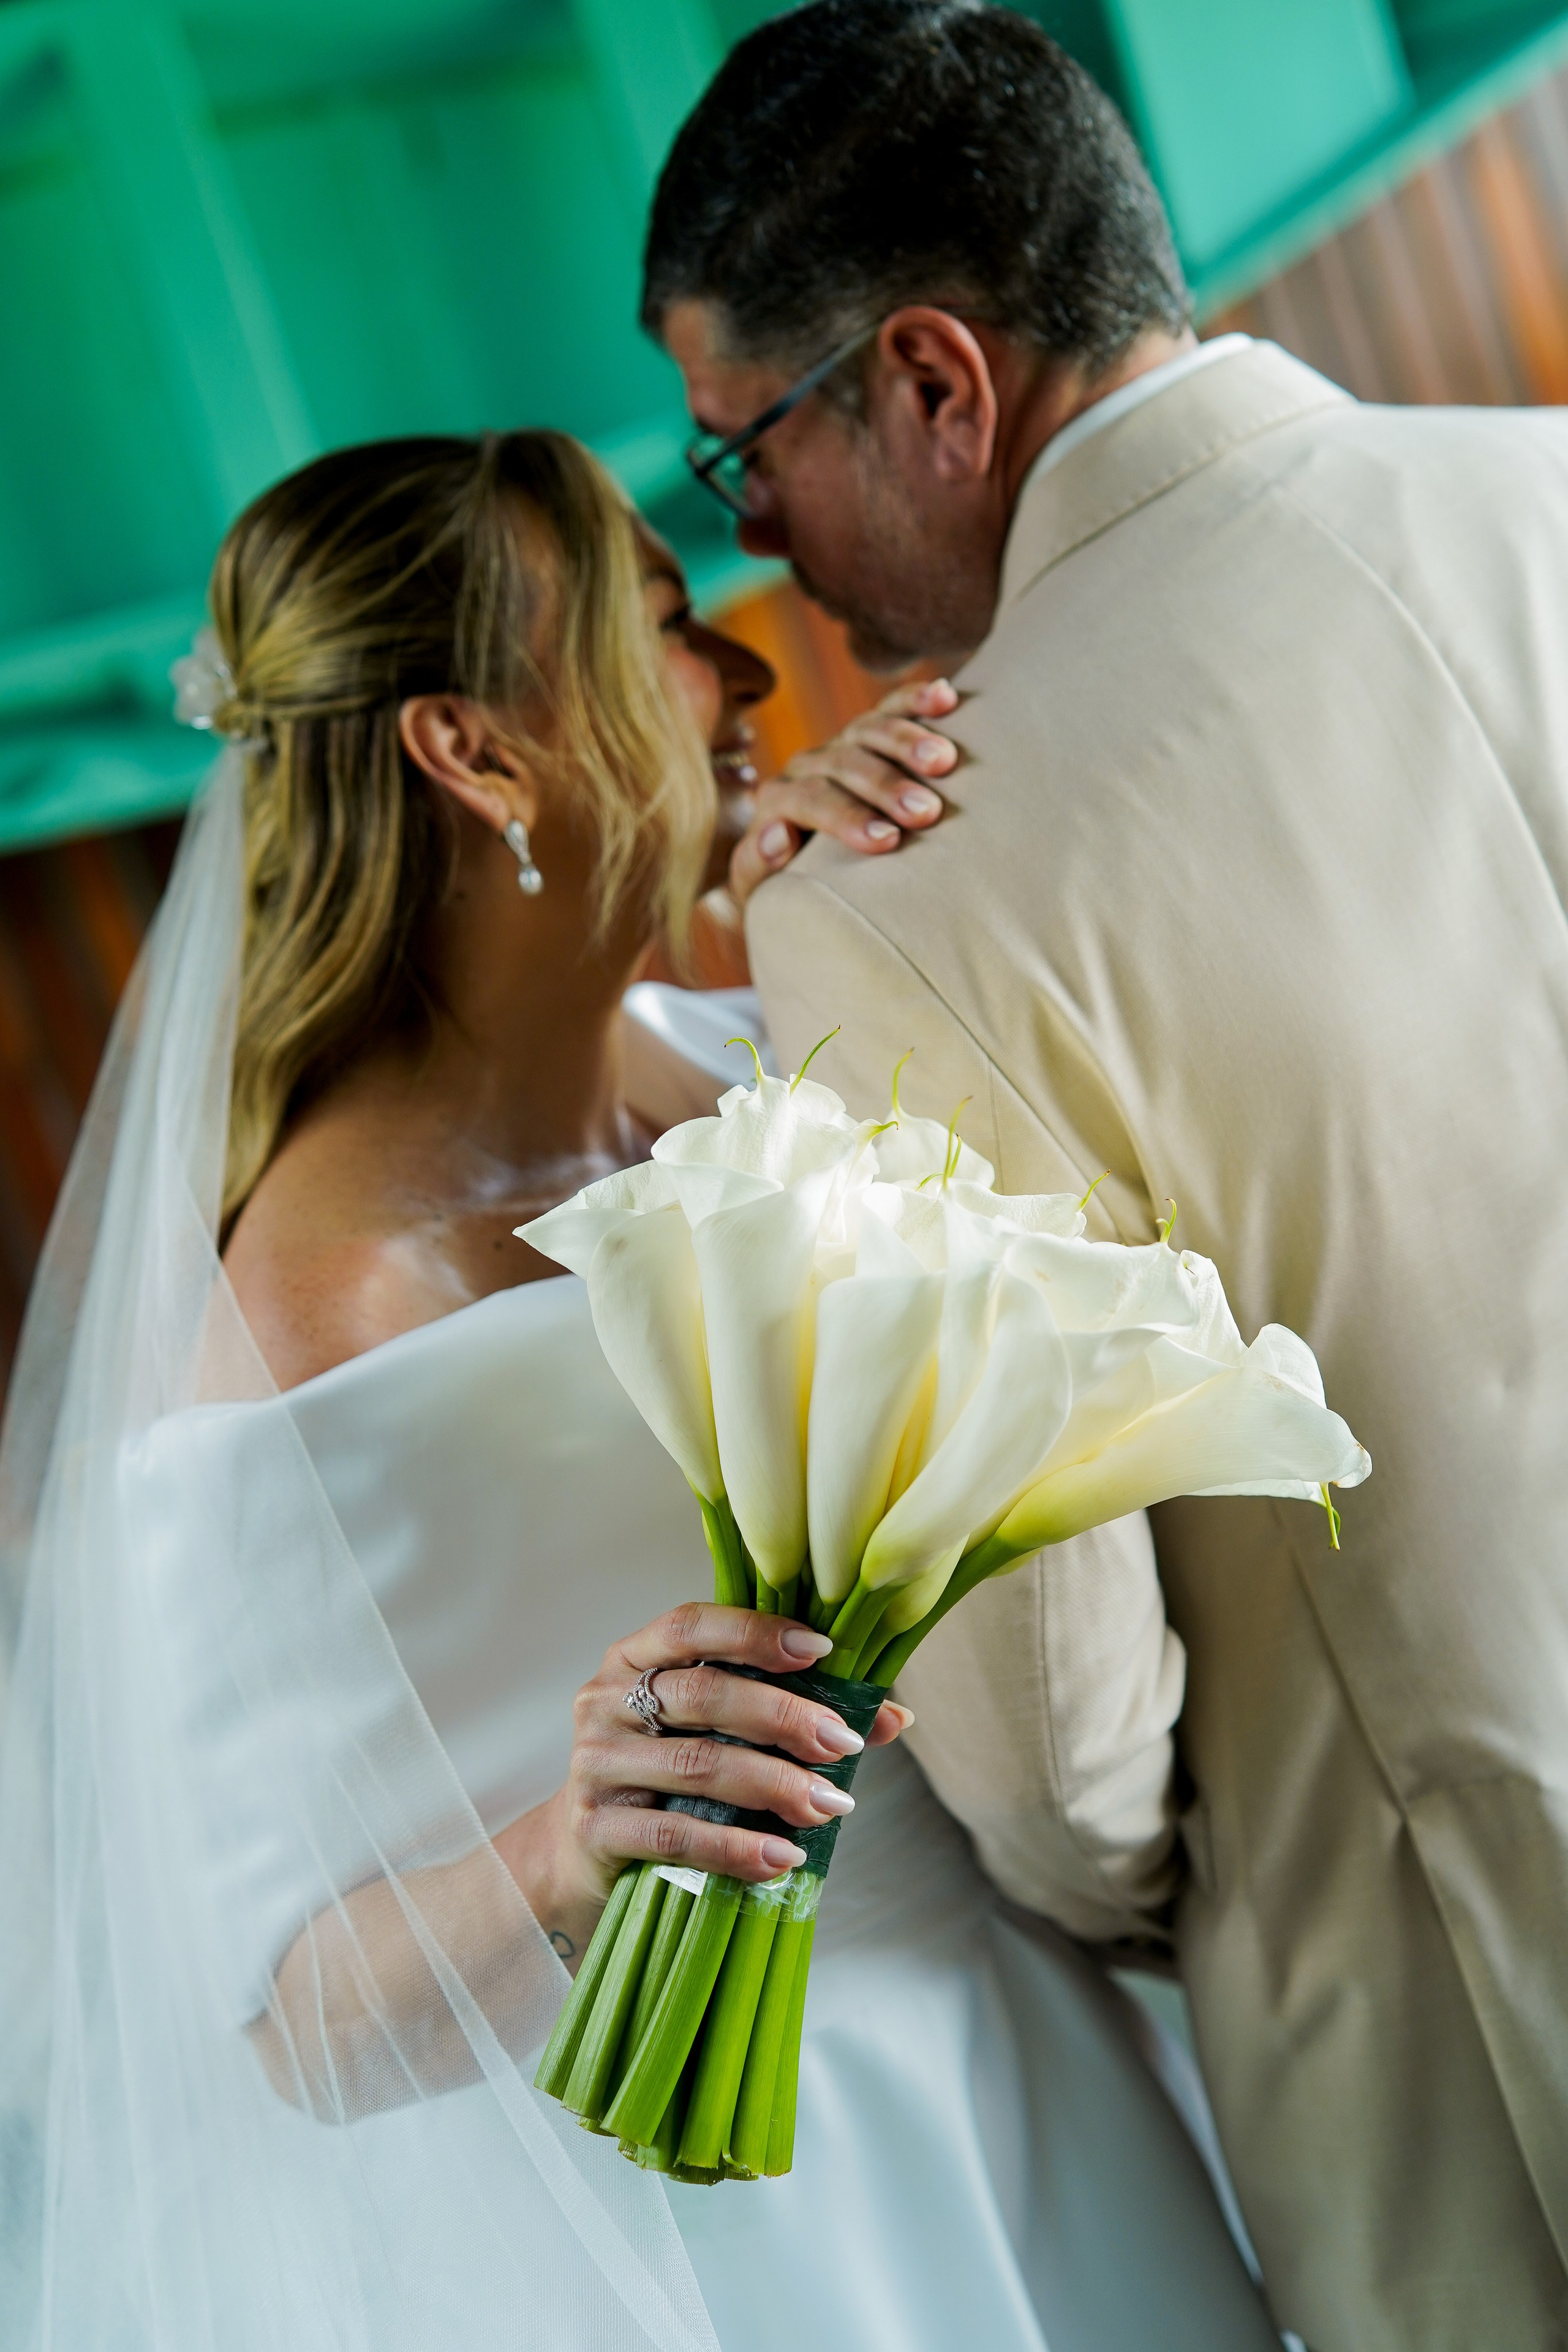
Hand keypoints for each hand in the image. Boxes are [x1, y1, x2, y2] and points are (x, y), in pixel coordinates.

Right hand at [494, 1604, 909, 1968]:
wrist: (579, 1852)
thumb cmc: (667, 1776)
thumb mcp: (717, 1732)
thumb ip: (793, 1714)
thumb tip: (894, 1716)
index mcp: (634, 1658)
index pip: (691, 1625)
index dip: (756, 1632)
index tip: (822, 1651)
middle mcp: (607, 1700)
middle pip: (702, 1695)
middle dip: (781, 1716)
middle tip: (841, 1742)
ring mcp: (595, 1764)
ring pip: (696, 1765)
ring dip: (772, 1786)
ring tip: (827, 1806)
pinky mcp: (595, 1828)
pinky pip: (674, 1835)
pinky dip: (735, 1847)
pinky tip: (781, 1856)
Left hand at [728, 678, 958, 907]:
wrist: (806, 872)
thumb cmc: (790, 888)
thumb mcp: (761, 887)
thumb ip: (756, 864)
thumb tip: (779, 832)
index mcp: (779, 800)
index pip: (810, 800)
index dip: (847, 816)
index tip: (887, 839)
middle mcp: (808, 766)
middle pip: (844, 763)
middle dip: (886, 785)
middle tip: (926, 810)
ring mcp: (841, 745)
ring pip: (869, 730)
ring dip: (906, 741)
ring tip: (943, 760)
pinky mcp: (870, 733)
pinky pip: (891, 708)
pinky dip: (917, 699)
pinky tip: (945, 696)